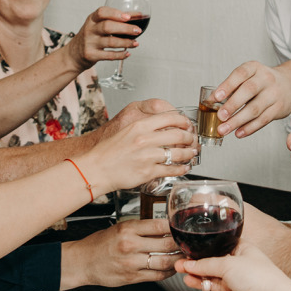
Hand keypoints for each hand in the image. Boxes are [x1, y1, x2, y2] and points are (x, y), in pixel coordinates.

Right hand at [61, 215, 180, 289]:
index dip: (175, 227)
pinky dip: (168, 272)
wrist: (83, 262)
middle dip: (181, 244)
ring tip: (184, 256)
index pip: (160, 225)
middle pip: (167, 244)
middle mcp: (130, 245)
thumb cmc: (100, 244)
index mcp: (128, 229)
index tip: (182, 228)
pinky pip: (157, 275)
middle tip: (189, 243)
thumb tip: (165, 228)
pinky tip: (172, 268)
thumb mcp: (119, 228)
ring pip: (165, 262)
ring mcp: (132, 263)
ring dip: (178, 260)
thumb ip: (140, 229)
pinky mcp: (132, 277)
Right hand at [68, 6, 145, 70]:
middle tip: (137, 30)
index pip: (102, 12)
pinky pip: (109, 55)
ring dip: (126, 42)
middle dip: (125, 28)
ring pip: (110, 42)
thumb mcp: (97, 25)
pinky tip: (127, 53)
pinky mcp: (91, 55)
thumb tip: (138, 15)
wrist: (74, 54)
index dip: (115, 13)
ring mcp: (89, 43)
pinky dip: (120, 55)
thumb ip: (114, 20)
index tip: (128, 17)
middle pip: (107, 27)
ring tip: (136, 43)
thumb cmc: (91, 36)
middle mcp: (89, 30)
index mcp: (92, 19)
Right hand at [80, 106, 195, 191]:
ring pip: (178, 153)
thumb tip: (166, 126)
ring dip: (189, 154)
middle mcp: (145, 139)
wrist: (97, 168)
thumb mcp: (127, 130)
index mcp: (140, 126)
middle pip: (178, 135)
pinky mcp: (148, 172)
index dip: (184, 121)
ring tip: (191, 154)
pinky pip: (171, 169)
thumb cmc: (109, 151)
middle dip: (190, 138)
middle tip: (193, 140)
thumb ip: (146, 127)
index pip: (170, 118)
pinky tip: (184, 167)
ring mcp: (147, 156)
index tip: (188, 125)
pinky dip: (181, 168)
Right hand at [177, 244, 290, 290]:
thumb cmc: (260, 277)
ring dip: (202, 284)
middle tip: (182, 268)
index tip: (188, 255)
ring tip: (188, 281)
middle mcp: (242, 269)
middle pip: (215, 268)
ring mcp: (241, 288)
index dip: (203, 253)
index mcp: (243, 252)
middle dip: (198, 269)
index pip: (219, 250)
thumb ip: (205, 265)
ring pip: (217, 286)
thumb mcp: (227, 264)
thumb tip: (190, 264)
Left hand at [208, 61, 290, 138]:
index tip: (216, 97)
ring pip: (255, 109)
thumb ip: (231, 87)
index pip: (240, 74)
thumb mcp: (249, 76)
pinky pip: (263, 120)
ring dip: (238, 121)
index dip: (227, 85)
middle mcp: (266, 79)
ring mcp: (274, 94)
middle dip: (232, 105)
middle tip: (220, 116)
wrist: (290, 85)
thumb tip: (210, 101)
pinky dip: (249, 128)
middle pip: (249, 91)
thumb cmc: (262, 82)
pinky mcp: (279, 109)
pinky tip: (238, 133)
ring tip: (224, 129)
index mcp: (254, 68)